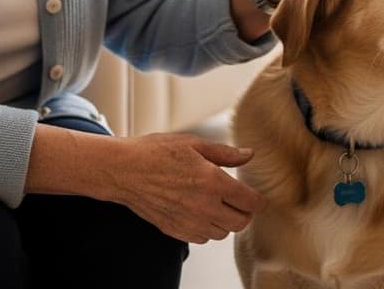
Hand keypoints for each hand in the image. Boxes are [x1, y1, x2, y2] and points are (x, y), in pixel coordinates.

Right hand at [109, 133, 264, 243]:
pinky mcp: (175, 230)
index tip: (257, 196)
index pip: (250, 202)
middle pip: (240, 222)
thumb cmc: (156, 153)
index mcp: (213, 182)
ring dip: (226, 221)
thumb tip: (249, 155)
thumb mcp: (194, 143)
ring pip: (222, 233)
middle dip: (245, 212)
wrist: (125, 170)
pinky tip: (201, 212)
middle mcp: (203, 206)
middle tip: (239, 200)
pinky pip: (202, 238)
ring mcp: (188, 222)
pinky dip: (207, 229)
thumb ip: (225, 153)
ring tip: (219, 204)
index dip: (258, 200)